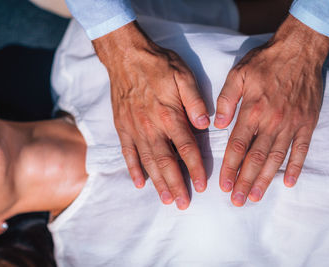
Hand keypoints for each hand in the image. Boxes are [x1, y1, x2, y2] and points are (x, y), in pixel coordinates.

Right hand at [93, 22, 209, 209]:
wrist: (126, 56)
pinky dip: (133, 170)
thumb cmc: (159, 65)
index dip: (196, 169)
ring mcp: (134, 129)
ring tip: (166, 199)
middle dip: (176, 185)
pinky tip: (139, 183)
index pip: (186, 149)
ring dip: (157, 183)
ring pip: (147, 162)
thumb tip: (206, 125)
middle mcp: (151, 127)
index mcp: (169, 115)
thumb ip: (195, 101)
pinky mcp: (122, 127)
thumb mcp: (183, 75)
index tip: (203, 186)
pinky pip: (127, 153)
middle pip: (165, 162)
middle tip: (183, 203)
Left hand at [215, 15, 328, 205]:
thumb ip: (225, 101)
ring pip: (276, 158)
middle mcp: (272, 122)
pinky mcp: (307, 123)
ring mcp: (291, 125)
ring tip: (256, 197)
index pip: (238, 147)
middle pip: (256, 158)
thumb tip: (215, 125)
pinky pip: (302, 149)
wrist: (299, 51)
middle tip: (237, 201)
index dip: (230, 168)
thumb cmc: (264, 62)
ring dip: (266, 180)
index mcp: (252, 111)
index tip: (223, 185)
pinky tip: (289, 182)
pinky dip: (296, 167)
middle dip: (245, 181)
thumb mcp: (237, 74)